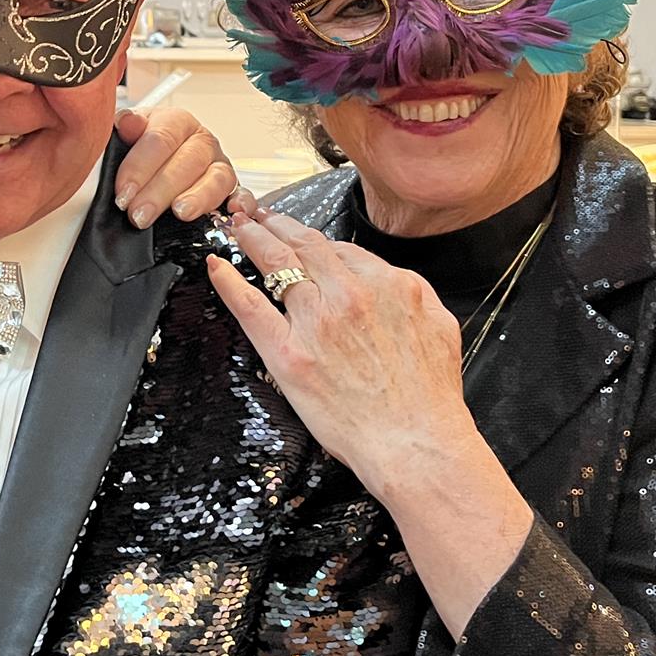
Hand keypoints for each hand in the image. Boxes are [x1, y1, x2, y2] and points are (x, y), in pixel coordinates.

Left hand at [112, 107, 236, 228]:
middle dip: (160, 191)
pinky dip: (242, 202)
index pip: (160, 139)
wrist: (161, 163)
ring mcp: (220, 164)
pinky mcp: (232, 188)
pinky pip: (243, 194)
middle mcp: (202, 141)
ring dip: (198, 197)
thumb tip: (127, 122)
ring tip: (180, 212)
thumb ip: (126, 128)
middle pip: (187, 161)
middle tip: (139, 214)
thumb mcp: (128, 135)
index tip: (122, 194)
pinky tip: (232, 211)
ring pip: (216, 178)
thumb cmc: (143, 150)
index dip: (138, 168)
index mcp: (176, 121)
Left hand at [207, 211, 537, 635]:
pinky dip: (230, 282)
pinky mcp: (289, 354)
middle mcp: (350, 294)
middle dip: (274, 223)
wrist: (418, 444)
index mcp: (388, 284)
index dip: (311, 236)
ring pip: (276, 264)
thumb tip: (390, 278)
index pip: (339, 249)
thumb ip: (413, 292)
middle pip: (303, 246)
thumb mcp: (439, 326)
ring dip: (251, 239)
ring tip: (235, 225)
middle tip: (254, 212)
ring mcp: (316, 321)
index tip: (295, 230)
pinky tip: (215, 266)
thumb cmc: (430, 398)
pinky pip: (251, 307)